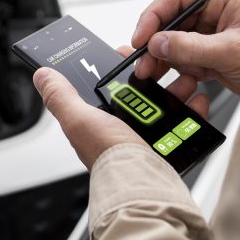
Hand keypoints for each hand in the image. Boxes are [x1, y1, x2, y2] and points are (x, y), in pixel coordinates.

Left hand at [33, 47, 205, 169]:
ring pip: (164, 102)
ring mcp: (146, 136)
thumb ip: (60, 97)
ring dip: (177, 88)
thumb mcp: (79, 120)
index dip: (118, 68)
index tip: (131, 54)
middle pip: (140, 90)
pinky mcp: (168, 144)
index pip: (107, 85)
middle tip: (161, 66)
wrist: (143, 185)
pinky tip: (197, 101)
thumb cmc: (110, 157)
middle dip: (153, 75)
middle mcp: (121, 128)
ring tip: (185, 81)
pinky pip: (184, 122)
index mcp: (98, 120)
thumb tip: (42, 75)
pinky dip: (193, 110)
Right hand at [131, 0, 239, 97]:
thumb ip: (191, 47)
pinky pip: (185, 58)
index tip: (141, 37)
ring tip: (153, 74)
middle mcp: (216, 9)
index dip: (153, 17)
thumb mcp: (231, 51)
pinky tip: (178, 81)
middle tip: (142, 62)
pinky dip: (178, 70)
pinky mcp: (213, 52)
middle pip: (172, 20)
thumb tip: (159, 42)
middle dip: (156, 44)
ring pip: (175, 42)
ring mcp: (213, 31)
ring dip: (164, 60)